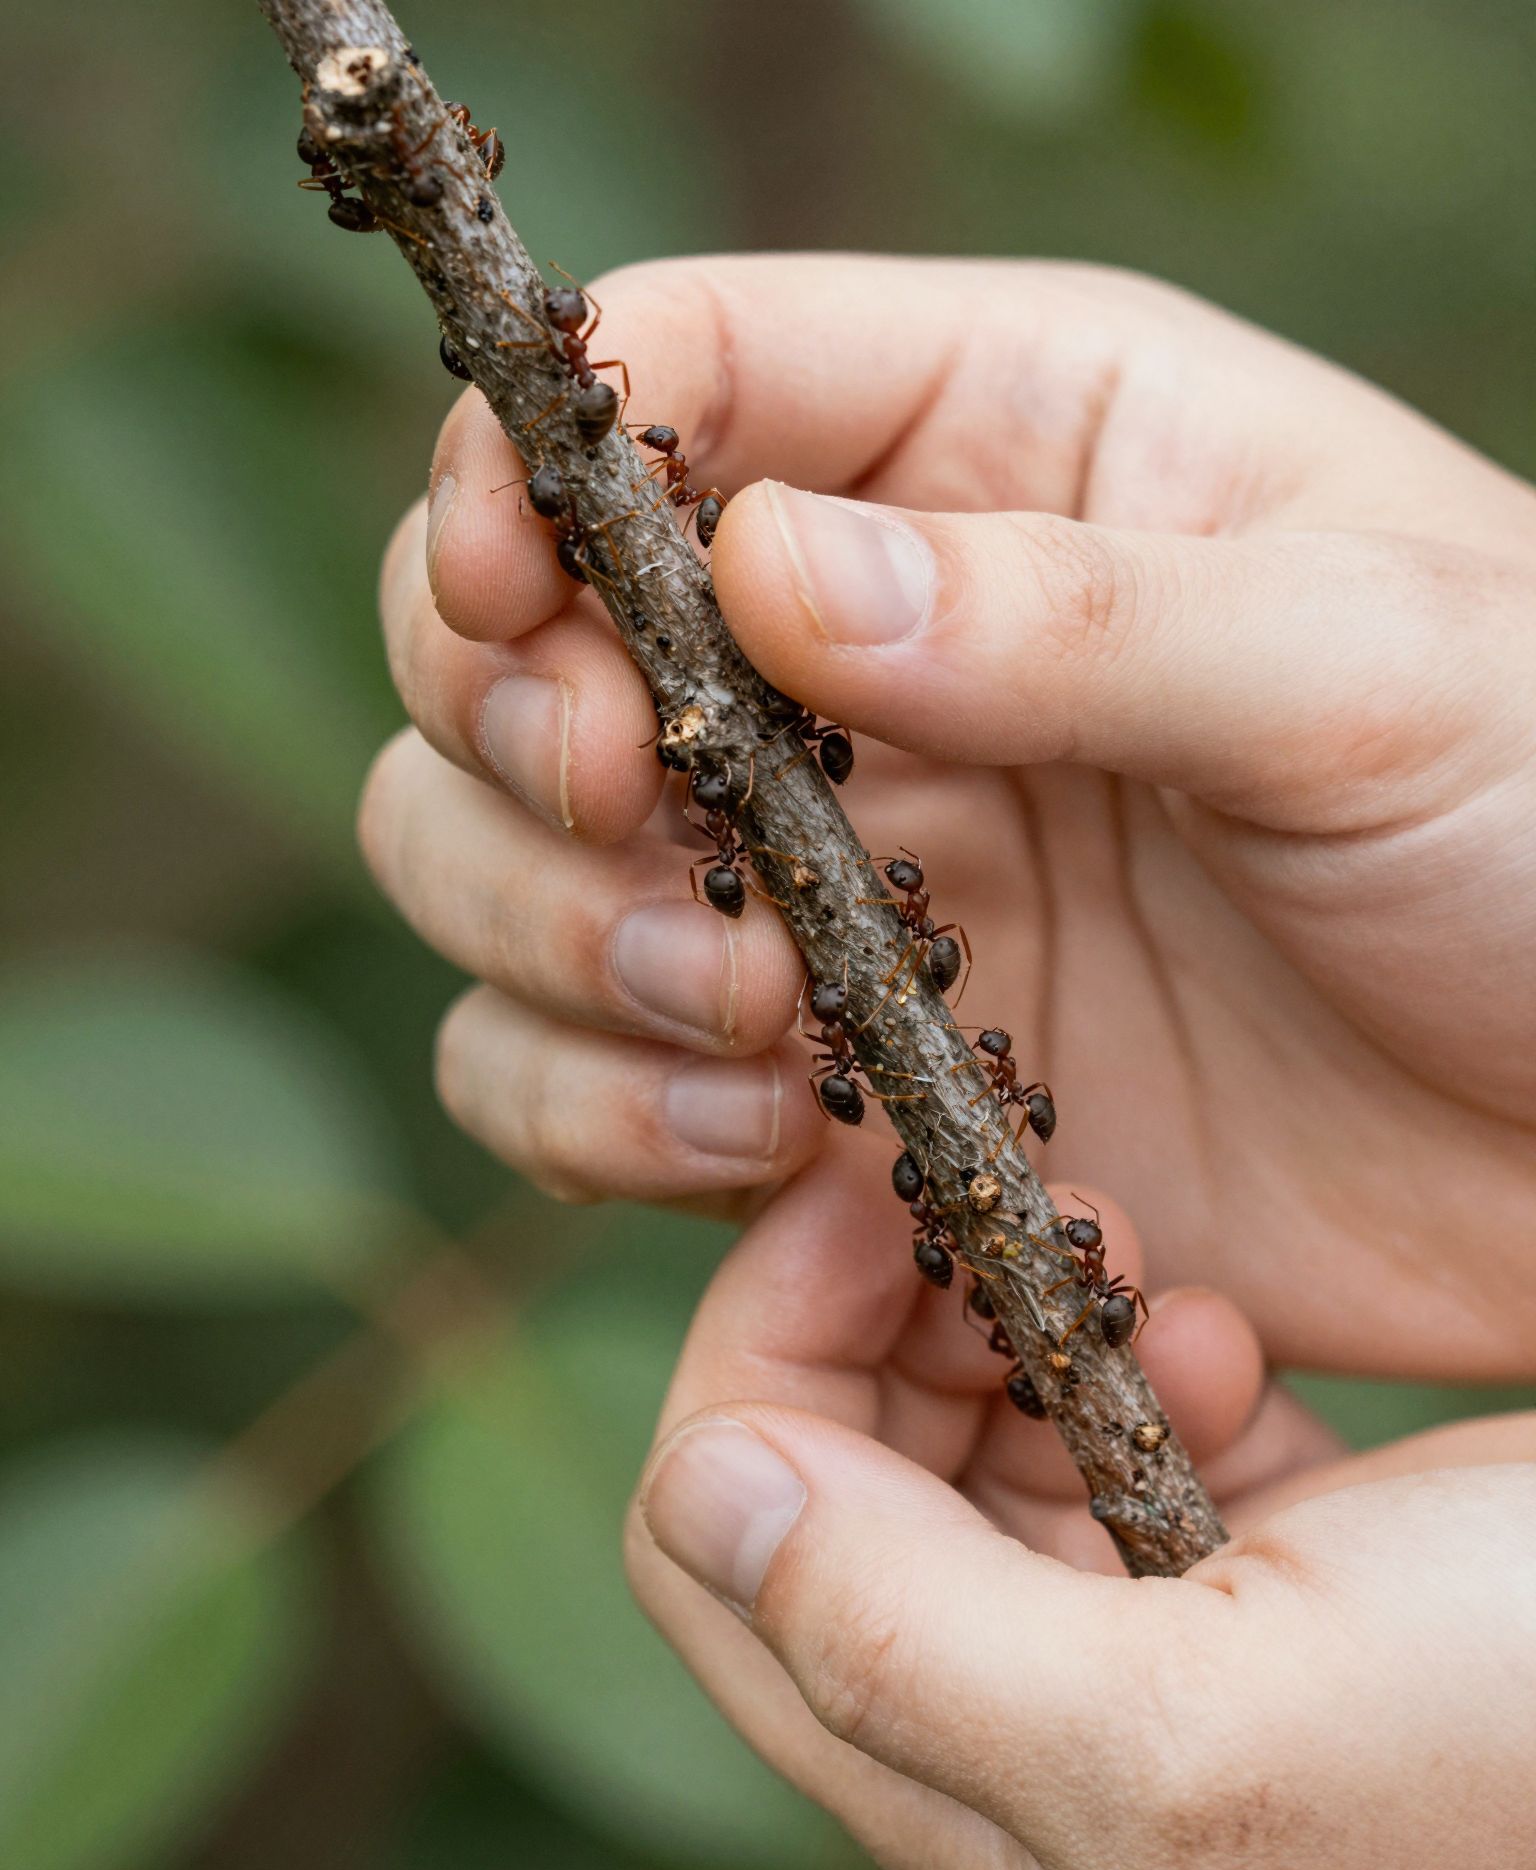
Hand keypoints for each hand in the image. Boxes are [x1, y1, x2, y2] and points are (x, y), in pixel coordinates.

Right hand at [361, 254, 1535, 1381]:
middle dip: (515, 740)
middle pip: (513, 645)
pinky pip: (585, 1086)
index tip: (513, 598)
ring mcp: (830, 877)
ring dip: (544, 939)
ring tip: (741, 1020)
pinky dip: (599, 1117)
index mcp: (1009, 451)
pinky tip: (760, 1144)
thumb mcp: (1376, 664)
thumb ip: (1076, 612)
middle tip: (638, 826)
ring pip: (501, 872)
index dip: (531, 468)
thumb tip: (757, 580)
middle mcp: (874, 654)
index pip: (679, 377)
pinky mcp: (829, 1078)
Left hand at [629, 1158, 1535, 1869]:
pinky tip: (1212, 1329)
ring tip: (1118, 1265)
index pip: (728, 1559)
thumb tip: (700, 1496)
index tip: (858, 1203)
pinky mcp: (1259, 1582)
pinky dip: (1125, 1351)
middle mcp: (1040, 1761)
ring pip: (962, 1443)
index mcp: (992, 1825)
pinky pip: (1109, 1434)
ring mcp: (1154, 1665)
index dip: (758, 1357)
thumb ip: (899, 1641)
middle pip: (830, 1490)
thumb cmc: (1535, 1738)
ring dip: (1004, 1323)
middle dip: (875, 1322)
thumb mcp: (1197, 1737)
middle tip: (970, 1198)